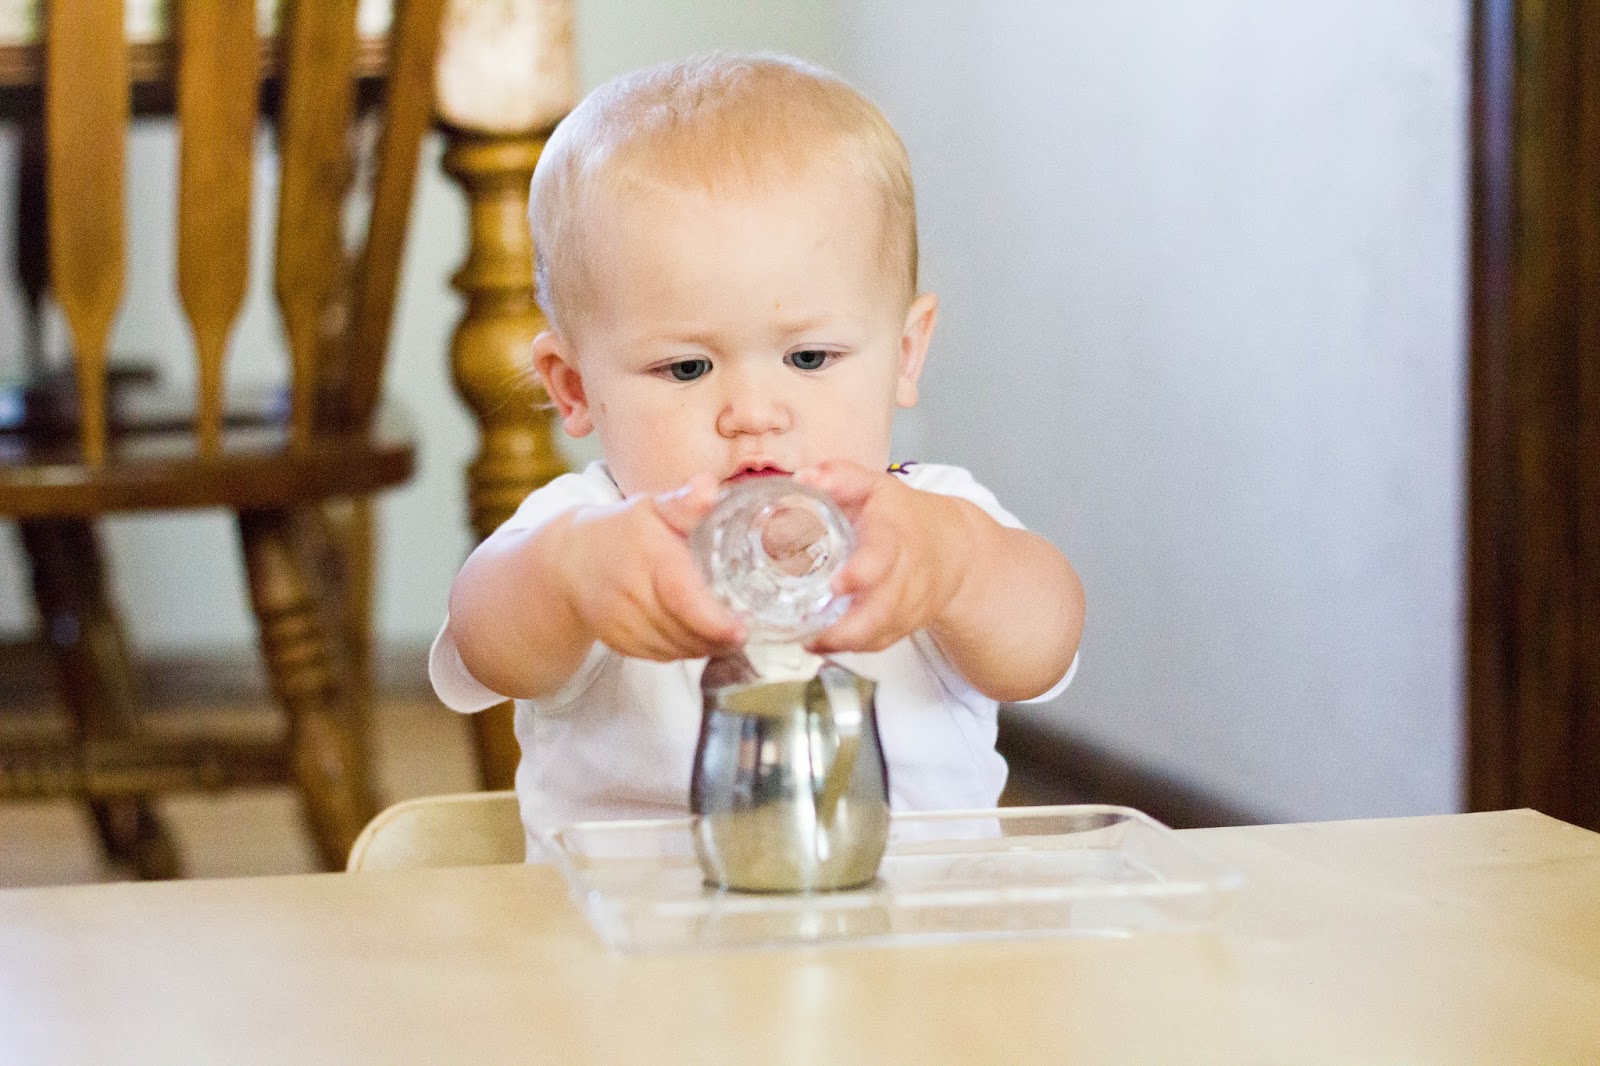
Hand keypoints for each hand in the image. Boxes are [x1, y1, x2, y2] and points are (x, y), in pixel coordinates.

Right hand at [556, 474, 744, 660]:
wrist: (570, 560)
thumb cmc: (623, 530)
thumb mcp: (653, 508)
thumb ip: (684, 502)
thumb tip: (708, 487)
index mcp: (650, 558)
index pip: (683, 599)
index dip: (715, 621)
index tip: (741, 627)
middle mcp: (632, 594)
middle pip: (683, 631)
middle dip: (719, 638)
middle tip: (742, 631)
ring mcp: (621, 623)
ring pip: (674, 648)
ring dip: (703, 647)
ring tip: (725, 636)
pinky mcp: (617, 642)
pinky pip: (659, 656)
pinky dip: (682, 652)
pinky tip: (696, 639)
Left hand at [796, 460, 973, 653]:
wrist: (950, 547)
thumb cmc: (902, 516)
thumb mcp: (876, 487)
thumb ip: (840, 478)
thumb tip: (802, 478)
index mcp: (894, 537)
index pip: (882, 557)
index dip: (861, 574)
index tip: (836, 585)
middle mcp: (905, 576)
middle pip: (882, 610)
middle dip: (849, 627)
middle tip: (813, 631)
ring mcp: (907, 604)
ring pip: (880, 633)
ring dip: (845, 643)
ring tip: (811, 642)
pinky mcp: (905, 624)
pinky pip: (881, 643)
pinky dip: (853, 649)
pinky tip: (824, 645)